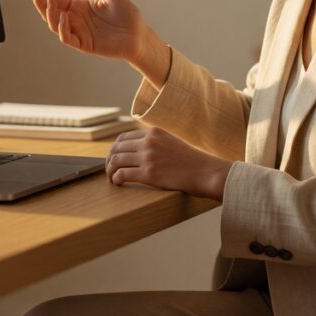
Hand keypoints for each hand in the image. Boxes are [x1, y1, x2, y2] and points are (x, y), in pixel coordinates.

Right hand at [23, 0, 170, 86]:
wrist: (139, 34)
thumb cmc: (126, 14)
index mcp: (79, 7)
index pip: (55, 1)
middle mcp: (75, 20)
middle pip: (50, 13)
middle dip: (40, 3)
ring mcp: (78, 32)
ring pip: (54, 25)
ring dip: (49, 15)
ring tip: (49, 2)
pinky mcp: (84, 44)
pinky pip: (67, 38)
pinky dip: (61, 28)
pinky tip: (63, 17)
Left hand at [106, 126, 232, 200]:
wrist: (207, 172)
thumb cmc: (192, 161)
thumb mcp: (171, 143)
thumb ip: (155, 143)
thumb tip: (137, 151)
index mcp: (153, 132)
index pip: (122, 138)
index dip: (114, 149)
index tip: (113, 159)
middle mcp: (149, 142)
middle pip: (116, 148)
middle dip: (108, 160)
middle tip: (109, 170)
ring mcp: (148, 157)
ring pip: (116, 160)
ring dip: (109, 170)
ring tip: (112, 178)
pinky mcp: (149, 173)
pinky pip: (122, 174)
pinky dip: (116, 179)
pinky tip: (118, 183)